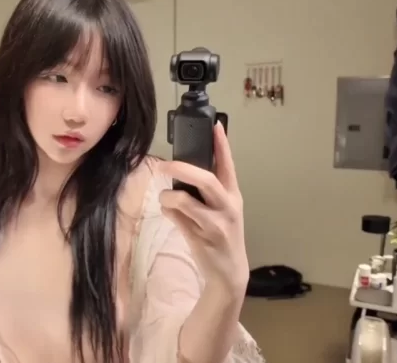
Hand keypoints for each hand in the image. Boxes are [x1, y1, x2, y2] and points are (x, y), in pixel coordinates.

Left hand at [158, 122, 248, 297]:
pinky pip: (176, 218)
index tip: (215, 124)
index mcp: (234, 195)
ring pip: (185, 201)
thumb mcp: (223, 209)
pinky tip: (170, 213)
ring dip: (169, 197)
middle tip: (163, 165)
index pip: (228, 165)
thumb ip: (209, 190)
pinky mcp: (200, 238)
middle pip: (206, 180)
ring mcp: (215, 224)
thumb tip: (184, 167)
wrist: (229, 272)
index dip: (222, 144)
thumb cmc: (223, 234)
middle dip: (182, 169)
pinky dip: (168, 212)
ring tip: (165, 197)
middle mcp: (227, 207)